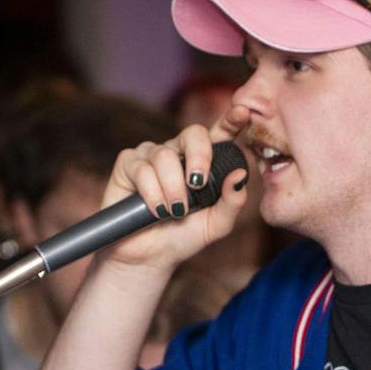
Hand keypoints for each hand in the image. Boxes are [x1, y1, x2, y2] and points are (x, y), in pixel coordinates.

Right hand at [99, 106, 252, 270]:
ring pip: (165, 157)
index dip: (230, 120)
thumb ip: (232, 202)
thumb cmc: (184, 236)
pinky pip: (142, 169)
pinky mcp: (128, 163)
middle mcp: (178, 153)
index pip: (219, 134)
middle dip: (199, 157)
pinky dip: (152, 193)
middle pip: (193, 134)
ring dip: (172, 188)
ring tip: (174, 211)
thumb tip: (240, 175)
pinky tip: (155, 210)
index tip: (242, 112)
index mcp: (203, 162)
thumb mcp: (215, 224)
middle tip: (198, 184)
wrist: (150, 257)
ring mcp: (152, 155)